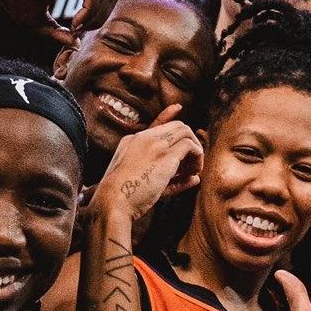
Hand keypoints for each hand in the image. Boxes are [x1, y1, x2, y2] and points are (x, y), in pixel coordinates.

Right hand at [0, 0, 116, 45]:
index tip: (74, 30)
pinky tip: (74, 22)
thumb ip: (57, 33)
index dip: (96, 18)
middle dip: (98, 19)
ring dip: (94, 18)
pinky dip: (89, 11)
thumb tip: (77, 45)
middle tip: (75, 31)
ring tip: (73, 28)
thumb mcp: (37, 20)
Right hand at [90, 106, 201, 222]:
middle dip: (189, 142)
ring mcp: (153, 143)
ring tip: (193, 170)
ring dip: (195, 150)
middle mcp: (143, 138)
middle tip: (191, 166)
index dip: (168, 115)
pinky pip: (191, 146)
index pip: (155, 124)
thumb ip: (171, 180)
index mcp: (131, 142)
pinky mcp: (165, 154)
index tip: (177, 108)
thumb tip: (195, 179)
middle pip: (176, 126)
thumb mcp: (145, 184)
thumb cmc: (124, 200)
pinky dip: (197, 158)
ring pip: (185, 132)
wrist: (113, 202)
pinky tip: (193, 173)